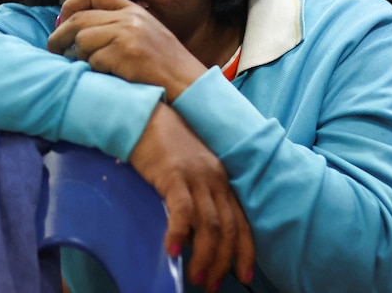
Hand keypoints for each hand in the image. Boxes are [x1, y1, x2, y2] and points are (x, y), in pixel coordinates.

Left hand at [48, 0, 205, 100]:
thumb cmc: (164, 67)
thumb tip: (79, 21)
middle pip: (80, 19)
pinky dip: (93, 70)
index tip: (61, 19)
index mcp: (134, 11)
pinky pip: (94, 60)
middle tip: (53, 48)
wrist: (189, 85)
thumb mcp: (145, 36)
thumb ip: (118, 25)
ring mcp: (129, 35)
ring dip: (77, 56)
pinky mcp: (126, 55)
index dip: (70, 5)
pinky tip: (103, 76)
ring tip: (80, 66)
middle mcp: (131, 18)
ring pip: (83, 40)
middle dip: (60, 35)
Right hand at [130, 103, 255, 290]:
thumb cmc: (165, 145)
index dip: (245, 251)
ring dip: (205, 256)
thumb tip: (194, 235)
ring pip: (210, 224)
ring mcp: (196, 176)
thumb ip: (197, 198)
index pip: (241, 221)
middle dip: (224, 261)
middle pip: (229, 227)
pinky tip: (173, 252)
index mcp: (222, 179)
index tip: (244, 275)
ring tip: (197, 278)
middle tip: (213, 286)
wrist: (146, 116)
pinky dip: (179, 234)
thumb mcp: (189, 171)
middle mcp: (215, 178)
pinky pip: (182, 211)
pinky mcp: (174, 174)